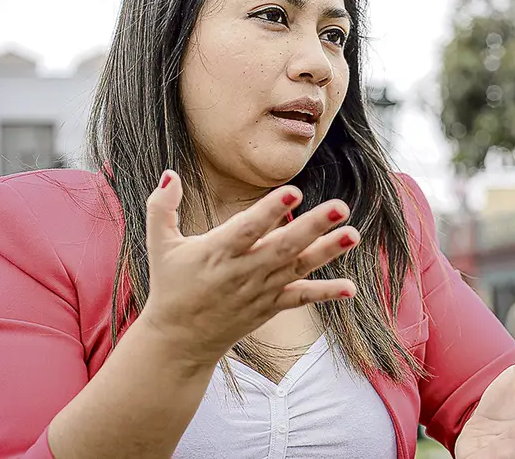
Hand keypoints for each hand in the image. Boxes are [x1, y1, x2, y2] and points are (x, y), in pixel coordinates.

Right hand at [138, 170, 357, 366]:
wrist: (179, 341)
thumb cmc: (170, 286)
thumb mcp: (160, 245)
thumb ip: (161, 207)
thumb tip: (170, 172)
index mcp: (217, 252)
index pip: (248, 228)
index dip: (271, 210)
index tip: (295, 191)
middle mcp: (243, 272)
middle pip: (283, 246)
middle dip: (313, 226)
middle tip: (341, 206)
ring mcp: (259, 291)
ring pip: (297, 268)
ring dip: (328, 252)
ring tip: (354, 234)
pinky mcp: (269, 308)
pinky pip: (300, 298)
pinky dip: (325, 294)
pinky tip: (350, 288)